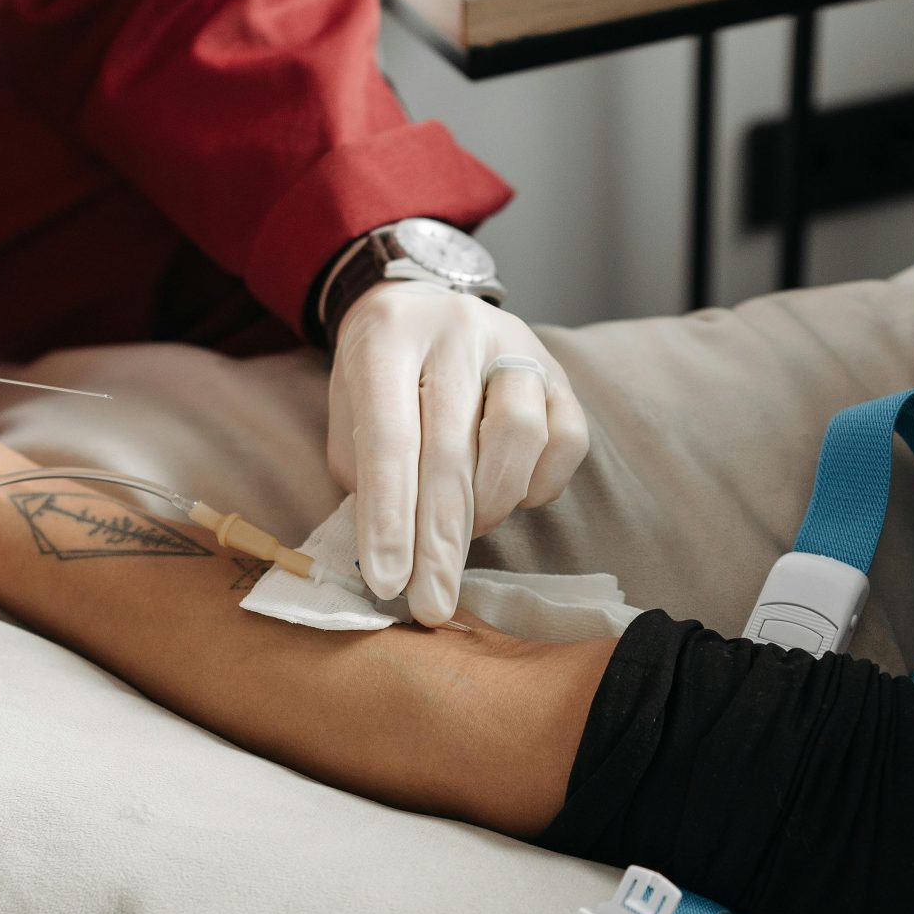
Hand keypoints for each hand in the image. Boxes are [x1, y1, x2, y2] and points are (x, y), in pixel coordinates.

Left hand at [328, 282, 588, 623]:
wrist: (419, 307)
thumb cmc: (377, 379)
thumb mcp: (347, 414)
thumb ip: (363, 474)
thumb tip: (390, 558)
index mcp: (387, 338)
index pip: (388, 437)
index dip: (388, 516)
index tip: (386, 584)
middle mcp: (455, 331)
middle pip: (451, 448)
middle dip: (439, 543)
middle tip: (431, 605)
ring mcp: (514, 343)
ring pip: (519, 436)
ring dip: (489, 505)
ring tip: (463, 531)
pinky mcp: (559, 368)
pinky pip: (566, 438)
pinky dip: (538, 484)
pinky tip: (510, 496)